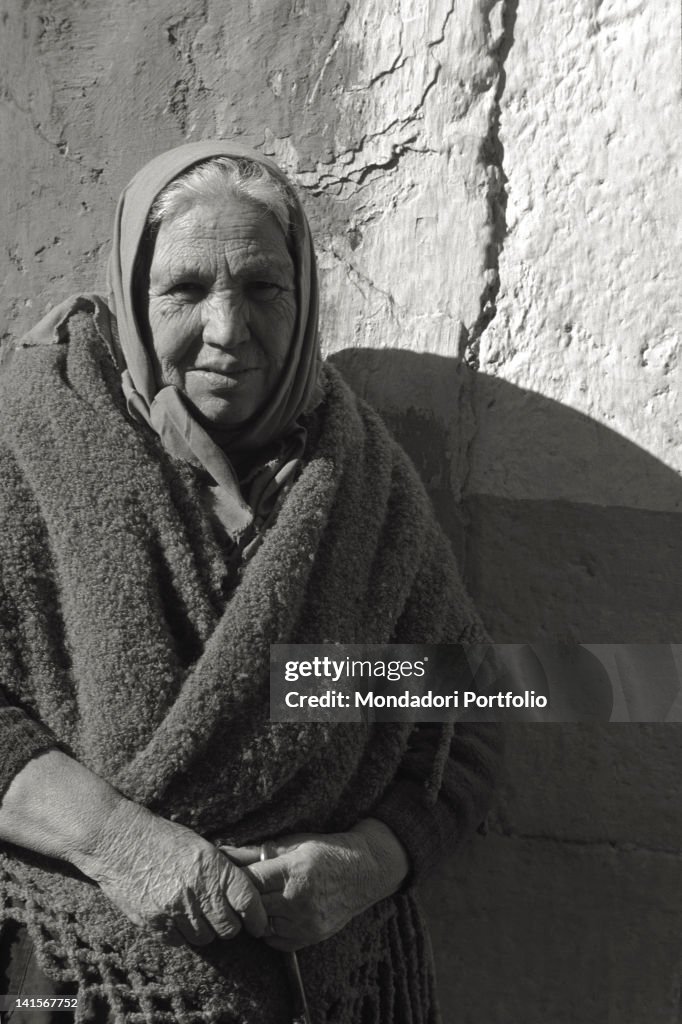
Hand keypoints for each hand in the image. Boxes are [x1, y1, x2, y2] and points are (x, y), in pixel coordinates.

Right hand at [77, 800, 267, 946]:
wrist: (119, 842)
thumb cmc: (163, 838)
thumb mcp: (201, 844)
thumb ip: (226, 864)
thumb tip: (253, 873)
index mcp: (213, 868)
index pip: (247, 902)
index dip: (257, 917)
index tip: (259, 923)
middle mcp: (197, 890)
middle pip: (228, 927)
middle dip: (230, 924)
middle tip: (224, 916)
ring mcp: (174, 909)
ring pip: (204, 938)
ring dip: (205, 930)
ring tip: (197, 913)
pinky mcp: (153, 923)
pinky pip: (178, 941)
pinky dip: (180, 933)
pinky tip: (175, 916)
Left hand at [222, 819, 408, 951]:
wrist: (364, 871)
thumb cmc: (326, 851)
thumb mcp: (292, 843)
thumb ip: (255, 852)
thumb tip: (223, 853)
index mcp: (293, 870)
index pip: (250, 881)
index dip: (237, 878)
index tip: (231, 875)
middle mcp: (298, 899)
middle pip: (253, 906)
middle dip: (244, 898)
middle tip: (242, 890)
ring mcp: (305, 921)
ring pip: (261, 926)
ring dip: (257, 915)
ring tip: (262, 900)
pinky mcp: (311, 936)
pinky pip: (276, 941)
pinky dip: (270, 929)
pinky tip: (276, 913)